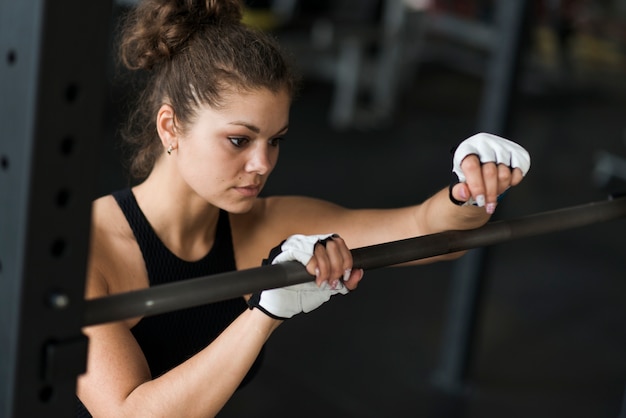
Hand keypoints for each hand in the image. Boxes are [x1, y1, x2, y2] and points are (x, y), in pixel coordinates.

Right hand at [248, 234, 363, 319]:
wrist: (281, 305)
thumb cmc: (302, 295)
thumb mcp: (330, 289)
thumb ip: (346, 282)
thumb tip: (358, 271)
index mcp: (319, 249)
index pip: (339, 243)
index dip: (346, 259)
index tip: (344, 276)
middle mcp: (308, 243)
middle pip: (333, 243)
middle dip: (337, 265)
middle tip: (333, 281)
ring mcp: (297, 245)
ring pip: (321, 247)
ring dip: (326, 268)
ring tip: (322, 281)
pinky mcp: (288, 251)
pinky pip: (307, 253)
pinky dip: (314, 267)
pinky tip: (313, 276)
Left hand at [450, 132, 529, 213]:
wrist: (481, 172)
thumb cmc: (468, 178)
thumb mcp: (459, 185)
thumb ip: (458, 191)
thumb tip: (463, 192)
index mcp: (466, 149)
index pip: (472, 166)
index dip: (476, 186)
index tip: (480, 200)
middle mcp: (483, 144)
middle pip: (490, 172)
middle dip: (489, 194)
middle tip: (487, 204)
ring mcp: (501, 146)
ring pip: (505, 173)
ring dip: (500, 189)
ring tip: (493, 191)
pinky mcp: (515, 151)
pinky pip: (519, 170)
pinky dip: (513, 181)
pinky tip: (505, 183)